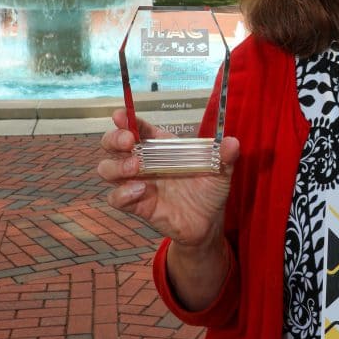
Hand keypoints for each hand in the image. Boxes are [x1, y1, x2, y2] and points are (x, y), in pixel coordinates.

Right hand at [97, 107, 239, 246]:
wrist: (208, 222)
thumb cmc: (209, 190)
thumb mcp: (221, 171)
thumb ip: (225, 156)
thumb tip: (232, 143)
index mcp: (160, 146)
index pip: (136, 127)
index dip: (125, 119)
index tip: (121, 115)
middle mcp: (143, 162)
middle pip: (112, 144)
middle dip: (114, 139)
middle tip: (129, 142)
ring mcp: (136, 183)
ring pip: (107, 169)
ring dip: (117, 166)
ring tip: (137, 168)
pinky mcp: (137, 205)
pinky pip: (115, 198)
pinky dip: (123, 194)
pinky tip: (142, 191)